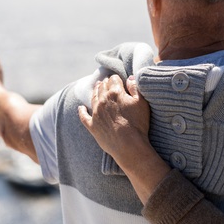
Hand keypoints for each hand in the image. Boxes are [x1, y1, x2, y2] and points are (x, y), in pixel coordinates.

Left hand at [79, 75, 170, 203]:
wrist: (129, 145)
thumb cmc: (138, 124)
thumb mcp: (142, 102)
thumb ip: (135, 88)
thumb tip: (129, 78)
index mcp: (115, 93)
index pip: (113, 79)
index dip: (116, 78)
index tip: (117, 79)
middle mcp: (103, 100)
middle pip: (102, 86)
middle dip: (105, 83)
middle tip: (106, 82)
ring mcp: (96, 113)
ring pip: (93, 97)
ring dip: (95, 91)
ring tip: (96, 88)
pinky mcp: (92, 125)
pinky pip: (83, 116)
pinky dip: (82, 111)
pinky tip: (81, 107)